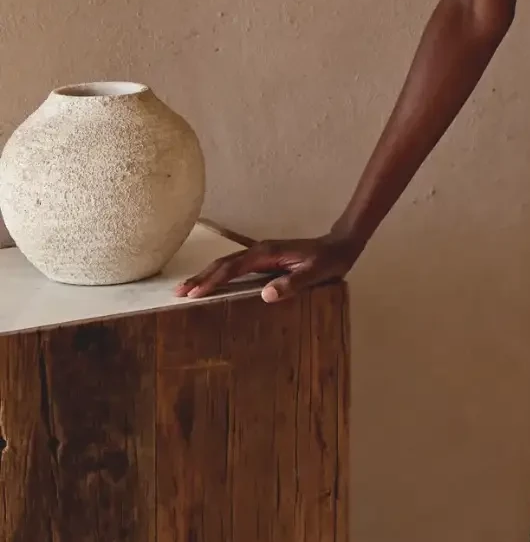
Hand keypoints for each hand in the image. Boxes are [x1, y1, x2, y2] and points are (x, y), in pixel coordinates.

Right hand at [177, 232, 359, 303]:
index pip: (232, 268)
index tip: (194, 293)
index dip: (212, 280)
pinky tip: (214, 284)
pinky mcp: (264, 259)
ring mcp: (261, 254)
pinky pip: (236, 267)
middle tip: (178, 293)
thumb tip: (266, 295)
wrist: (340, 246)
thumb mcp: (315, 274)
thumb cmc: (329, 262)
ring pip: (227, 264)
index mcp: (266, 254)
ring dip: (206, 275)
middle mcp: (259, 251)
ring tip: (187, 289)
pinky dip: (220, 275)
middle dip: (200, 277)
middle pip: (222, 263)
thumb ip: (293, 283)